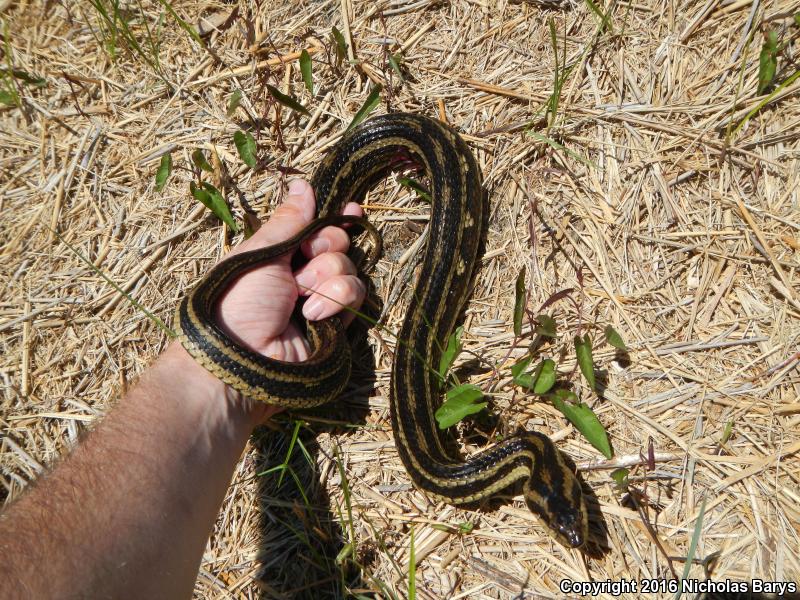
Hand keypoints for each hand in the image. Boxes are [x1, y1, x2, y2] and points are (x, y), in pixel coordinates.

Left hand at [215, 178, 365, 361]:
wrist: (243, 360)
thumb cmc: (238, 303)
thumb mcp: (261, 253)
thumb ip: (290, 221)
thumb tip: (303, 182)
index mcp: (278, 254)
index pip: (314, 228)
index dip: (332, 218)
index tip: (350, 208)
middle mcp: (301, 274)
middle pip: (337, 243)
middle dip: (324, 249)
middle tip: (300, 267)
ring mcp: (320, 299)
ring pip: (348, 269)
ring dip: (326, 278)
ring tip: (300, 298)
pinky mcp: (336, 323)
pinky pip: (354, 296)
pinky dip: (335, 300)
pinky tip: (313, 315)